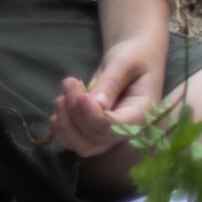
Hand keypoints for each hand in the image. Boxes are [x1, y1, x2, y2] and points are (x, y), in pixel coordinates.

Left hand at [49, 39, 165, 158]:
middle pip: (95, 140)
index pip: (115, 128)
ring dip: (65, 124)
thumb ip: (111, 83)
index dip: (92, 116)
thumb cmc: (134, 56)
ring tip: (62, 95)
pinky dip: (62, 129)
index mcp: (142, 114)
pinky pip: (75, 140)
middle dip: (74, 115)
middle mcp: (127, 130)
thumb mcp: (124, 62)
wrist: (134, 57)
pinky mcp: (96, 129)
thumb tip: (97, 105)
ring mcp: (111, 132)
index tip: (80, 95)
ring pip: (83, 145)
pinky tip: (60, 106)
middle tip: (68, 83)